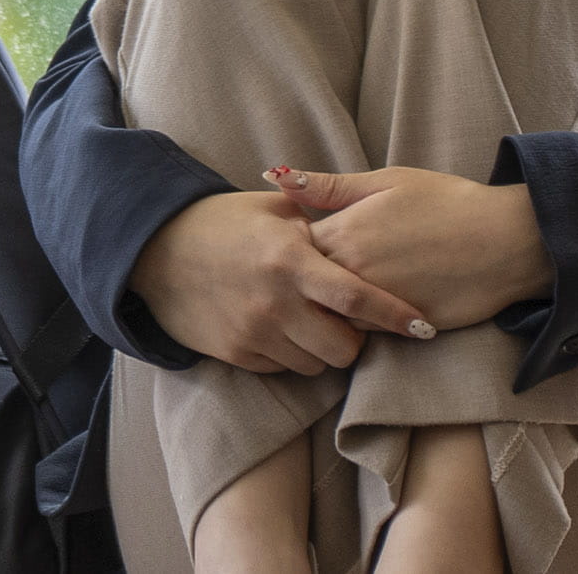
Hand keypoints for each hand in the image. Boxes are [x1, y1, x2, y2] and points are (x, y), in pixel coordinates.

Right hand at [127, 188, 431, 376]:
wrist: (154, 250)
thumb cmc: (220, 221)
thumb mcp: (271, 208)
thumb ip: (319, 217)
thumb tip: (363, 220)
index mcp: (290, 260)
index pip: (358, 299)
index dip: (396, 316)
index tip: (423, 326)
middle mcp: (275, 302)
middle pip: (344, 347)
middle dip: (357, 340)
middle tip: (352, 323)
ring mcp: (253, 333)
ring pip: (316, 364)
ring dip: (323, 349)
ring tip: (313, 322)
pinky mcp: (235, 354)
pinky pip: (283, 368)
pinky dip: (292, 354)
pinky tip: (283, 329)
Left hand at [270, 166, 550, 330]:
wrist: (507, 240)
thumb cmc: (449, 202)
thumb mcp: (388, 180)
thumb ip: (328, 186)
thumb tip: (273, 177)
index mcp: (344, 229)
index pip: (292, 248)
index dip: (296, 248)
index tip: (304, 245)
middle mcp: (353, 270)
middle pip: (306, 286)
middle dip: (305, 283)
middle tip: (314, 277)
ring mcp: (375, 304)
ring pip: (331, 315)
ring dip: (331, 308)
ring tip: (342, 295)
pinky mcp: (400, 328)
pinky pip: (364, 334)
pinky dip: (363, 325)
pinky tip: (373, 311)